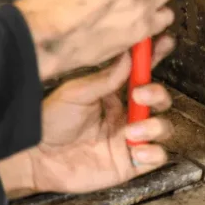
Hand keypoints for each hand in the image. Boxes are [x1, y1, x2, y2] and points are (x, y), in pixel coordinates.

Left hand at [0, 36, 175, 197]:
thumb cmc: (51, 122)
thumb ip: (104, 79)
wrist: (39, 157)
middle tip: (139, 95)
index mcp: (111, 94)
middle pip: (158, 100)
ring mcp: (128, 139)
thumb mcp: (75, 93)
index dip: (154, 58)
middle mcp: (124, 115)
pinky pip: (157, 157)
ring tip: (131, 130)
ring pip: (163, 127)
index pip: (139, 74)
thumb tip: (128, 56)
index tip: (165, 41)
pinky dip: (153, 152)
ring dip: (154, 125)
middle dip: (157, 94)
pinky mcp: (129, 163)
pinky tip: (136, 150)